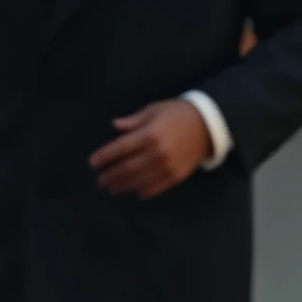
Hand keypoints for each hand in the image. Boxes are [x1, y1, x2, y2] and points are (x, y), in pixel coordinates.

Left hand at [89, 98, 212, 198]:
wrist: (208, 124)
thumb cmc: (178, 113)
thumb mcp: (156, 110)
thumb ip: (134, 120)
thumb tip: (114, 126)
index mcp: (150, 133)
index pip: (121, 148)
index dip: (104, 157)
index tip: (93, 163)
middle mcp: (156, 152)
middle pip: (126, 168)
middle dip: (110, 175)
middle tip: (100, 179)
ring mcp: (166, 167)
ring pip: (137, 181)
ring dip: (121, 186)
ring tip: (111, 187)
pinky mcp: (174, 177)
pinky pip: (153, 188)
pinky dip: (140, 191)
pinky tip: (133, 190)